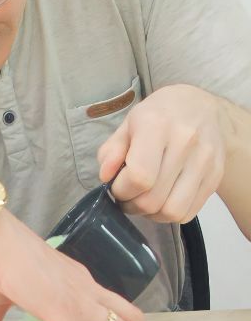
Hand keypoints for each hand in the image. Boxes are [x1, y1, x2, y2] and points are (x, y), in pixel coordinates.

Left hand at [97, 84, 224, 223]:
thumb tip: (105, 177)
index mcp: (156, 125)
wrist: (200, 106)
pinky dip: (171, 214)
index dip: (121, 190)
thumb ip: (112, 150)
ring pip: (173, 211)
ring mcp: (204, 161)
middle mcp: (184, 142)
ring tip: (145, 200)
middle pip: (154, 198)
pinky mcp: (215, 176)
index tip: (116, 186)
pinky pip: (190, 212)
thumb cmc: (159, 114)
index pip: (139, 176)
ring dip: (152, 214)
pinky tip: (163, 199)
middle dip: (132, 205)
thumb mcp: (129, 123)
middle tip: (127, 197)